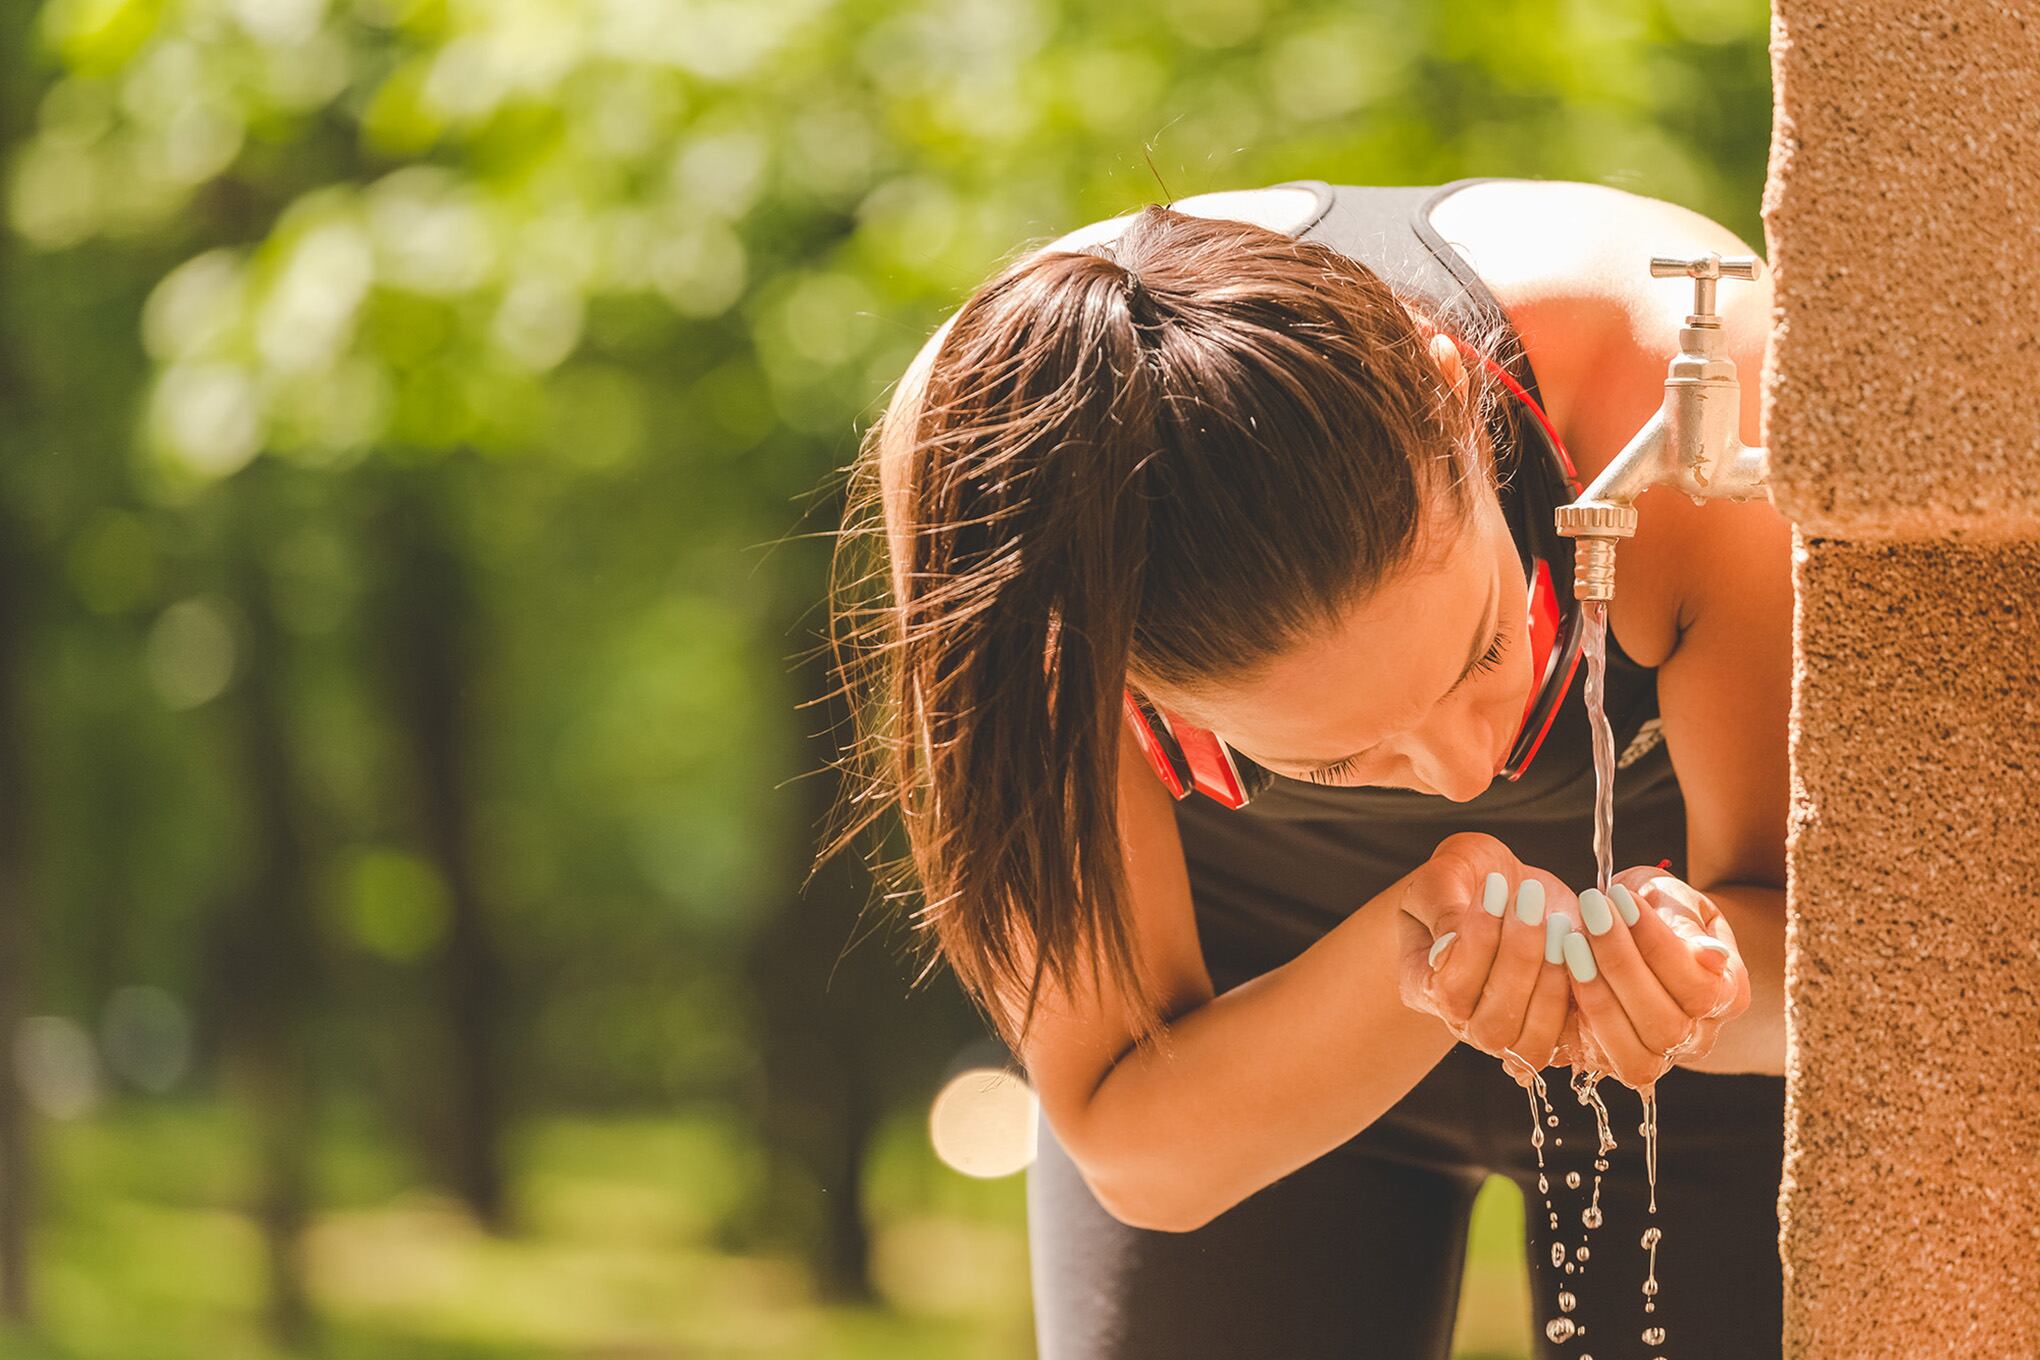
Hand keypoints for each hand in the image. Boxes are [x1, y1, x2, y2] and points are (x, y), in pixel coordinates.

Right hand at [1396, 833, 1581, 1083]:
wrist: (1505, 888)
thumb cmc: (1465, 879)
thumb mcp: (1442, 877)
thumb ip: (1442, 907)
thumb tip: (1450, 946)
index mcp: (1424, 987)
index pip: (1449, 990)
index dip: (1477, 942)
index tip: (1495, 885)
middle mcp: (1464, 1022)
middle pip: (1493, 1025)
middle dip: (1519, 958)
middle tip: (1531, 897)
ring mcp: (1510, 1032)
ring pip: (1532, 1041)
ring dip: (1551, 979)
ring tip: (1558, 920)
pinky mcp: (1555, 1028)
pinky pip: (1571, 1036)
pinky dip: (1584, 992)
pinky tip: (1581, 942)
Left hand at [1557, 868, 1749, 1088]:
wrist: (1636, 930)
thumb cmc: (1658, 910)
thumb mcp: (1674, 900)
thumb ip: (1686, 923)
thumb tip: (1713, 958)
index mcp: (1727, 995)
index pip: (1700, 987)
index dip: (1657, 944)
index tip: (1620, 897)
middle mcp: (1698, 1035)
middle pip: (1668, 1025)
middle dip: (1621, 964)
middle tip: (1590, 912)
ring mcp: (1659, 1056)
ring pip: (1636, 1054)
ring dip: (1598, 996)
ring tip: (1572, 941)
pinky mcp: (1615, 1062)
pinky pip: (1600, 1059)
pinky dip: (1577, 1017)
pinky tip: (1561, 971)